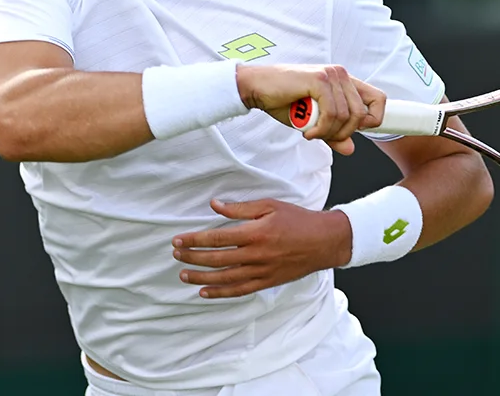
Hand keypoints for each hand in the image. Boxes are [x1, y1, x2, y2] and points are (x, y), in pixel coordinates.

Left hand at [171, 198, 351, 298]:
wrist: (324, 242)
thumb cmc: (297, 220)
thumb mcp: (270, 205)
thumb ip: (240, 208)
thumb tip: (215, 205)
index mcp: (255, 233)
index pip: (217, 238)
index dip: (194, 240)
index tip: (178, 239)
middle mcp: (256, 255)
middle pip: (216, 259)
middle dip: (192, 257)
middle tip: (175, 254)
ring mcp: (261, 272)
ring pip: (225, 279)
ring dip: (201, 277)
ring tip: (183, 274)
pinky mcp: (267, 282)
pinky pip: (239, 291)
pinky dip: (220, 293)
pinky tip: (205, 292)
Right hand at [236, 64, 384, 154]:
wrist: (257, 88)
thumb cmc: (283, 101)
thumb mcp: (314, 122)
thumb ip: (333, 133)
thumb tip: (350, 148)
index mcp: (344, 81)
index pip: (378, 99)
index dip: (372, 120)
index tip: (352, 133)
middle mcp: (341, 74)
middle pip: (363, 114)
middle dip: (344, 133)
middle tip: (323, 135)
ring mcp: (331, 75)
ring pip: (347, 116)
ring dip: (328, 133)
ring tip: (311, 133)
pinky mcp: (319, 80)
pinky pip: (332, 114)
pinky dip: (320, 129)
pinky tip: (307, 132)